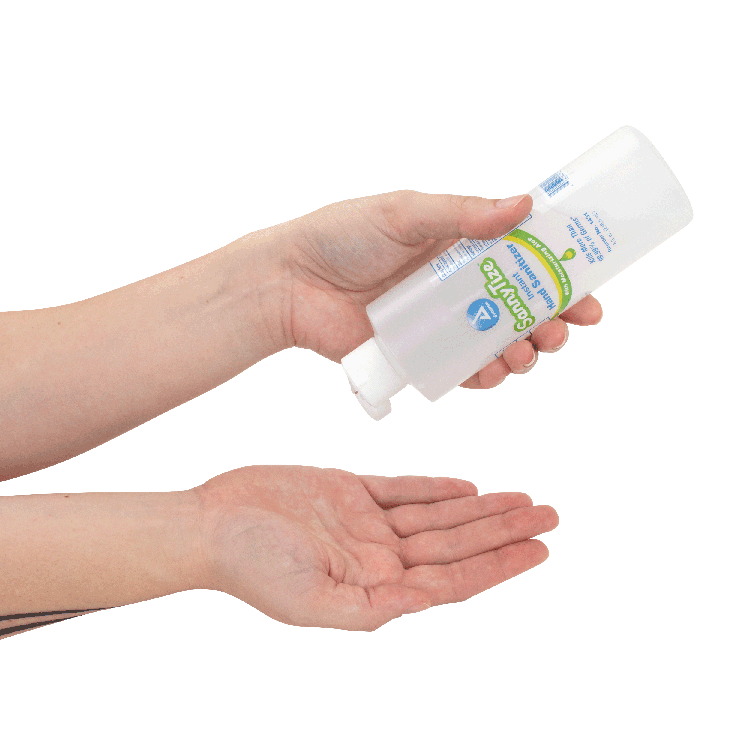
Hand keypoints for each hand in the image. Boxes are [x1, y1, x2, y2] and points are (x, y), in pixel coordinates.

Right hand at [198, 465, 557, 630]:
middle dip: (504, 531)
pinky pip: (405, 489)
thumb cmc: (250, 567)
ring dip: (482, 508)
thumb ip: (372, 606)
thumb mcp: (310, 601)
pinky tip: (469, 488)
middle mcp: (379, 556)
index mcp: (376, 587)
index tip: (539, 549)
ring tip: (524, 500)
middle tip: (550, 516)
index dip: (498, 564)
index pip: (453, 579)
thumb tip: (427, 602)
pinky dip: (437, 488)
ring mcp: (367, 523)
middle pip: (456, 543)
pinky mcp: (351, 491)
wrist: (211, 522)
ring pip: (440, 515)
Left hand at [284, 191, 602, 388]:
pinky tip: (500, 371)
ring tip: (532, 351)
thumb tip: (526, 204)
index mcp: (460, 247)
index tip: (591, 288)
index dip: (561, 275)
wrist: (290, 280)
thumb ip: (462, 213)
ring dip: (527, 351)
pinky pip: (463, 372)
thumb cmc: (341, 235)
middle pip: (522, 308)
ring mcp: (441, 324)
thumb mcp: (405, 213)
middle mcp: (457, 286)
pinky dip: (486, 376)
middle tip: (567, 327)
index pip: (525, 260)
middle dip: (554, 321)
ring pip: (500, 343)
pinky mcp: (420, 356)